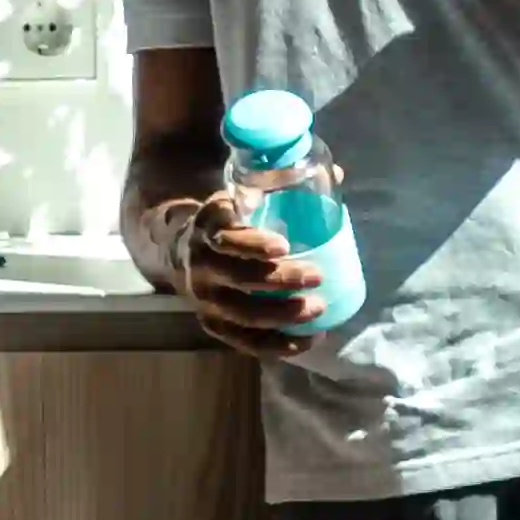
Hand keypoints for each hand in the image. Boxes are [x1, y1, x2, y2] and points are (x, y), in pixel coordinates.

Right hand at [144, 199, 330, 364]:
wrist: (182, 250)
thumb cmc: (227, 221)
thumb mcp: (240, 196)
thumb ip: (278, 187)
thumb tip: (338, 174)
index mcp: (207, 231)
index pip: (226, 240)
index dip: (253, 245)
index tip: (284, 245)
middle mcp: (201, 268)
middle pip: (240, 280)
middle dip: (281, 281)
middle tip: (317, 276)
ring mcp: (205, 301)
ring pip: (243, 315)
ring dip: (283, 315)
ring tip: (318, 309)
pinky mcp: (213, 325)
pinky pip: (244, 341)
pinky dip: (276, 345)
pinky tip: (306, 341)